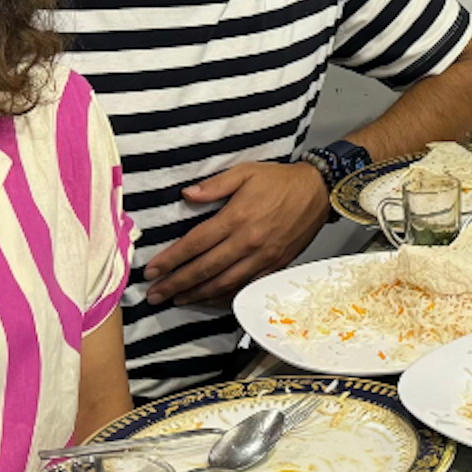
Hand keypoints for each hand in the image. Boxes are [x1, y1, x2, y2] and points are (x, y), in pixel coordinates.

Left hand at [143, 160, 330, 302]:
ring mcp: (263, 257)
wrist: (320, 192)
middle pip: (205, 269)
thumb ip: (215, 185)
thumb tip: (187, 195)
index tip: (151, 271)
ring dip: (197, 294)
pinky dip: (224, 296)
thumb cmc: (280, 180)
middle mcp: (248, 242)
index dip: (171, 259)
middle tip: (155, 294)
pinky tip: (209, 299)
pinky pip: (245, 286)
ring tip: (176, 300)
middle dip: (176, 283)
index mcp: (237, 217)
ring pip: (224, 283)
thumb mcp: (246, 172)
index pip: (195, 244)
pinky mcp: (275, 265)